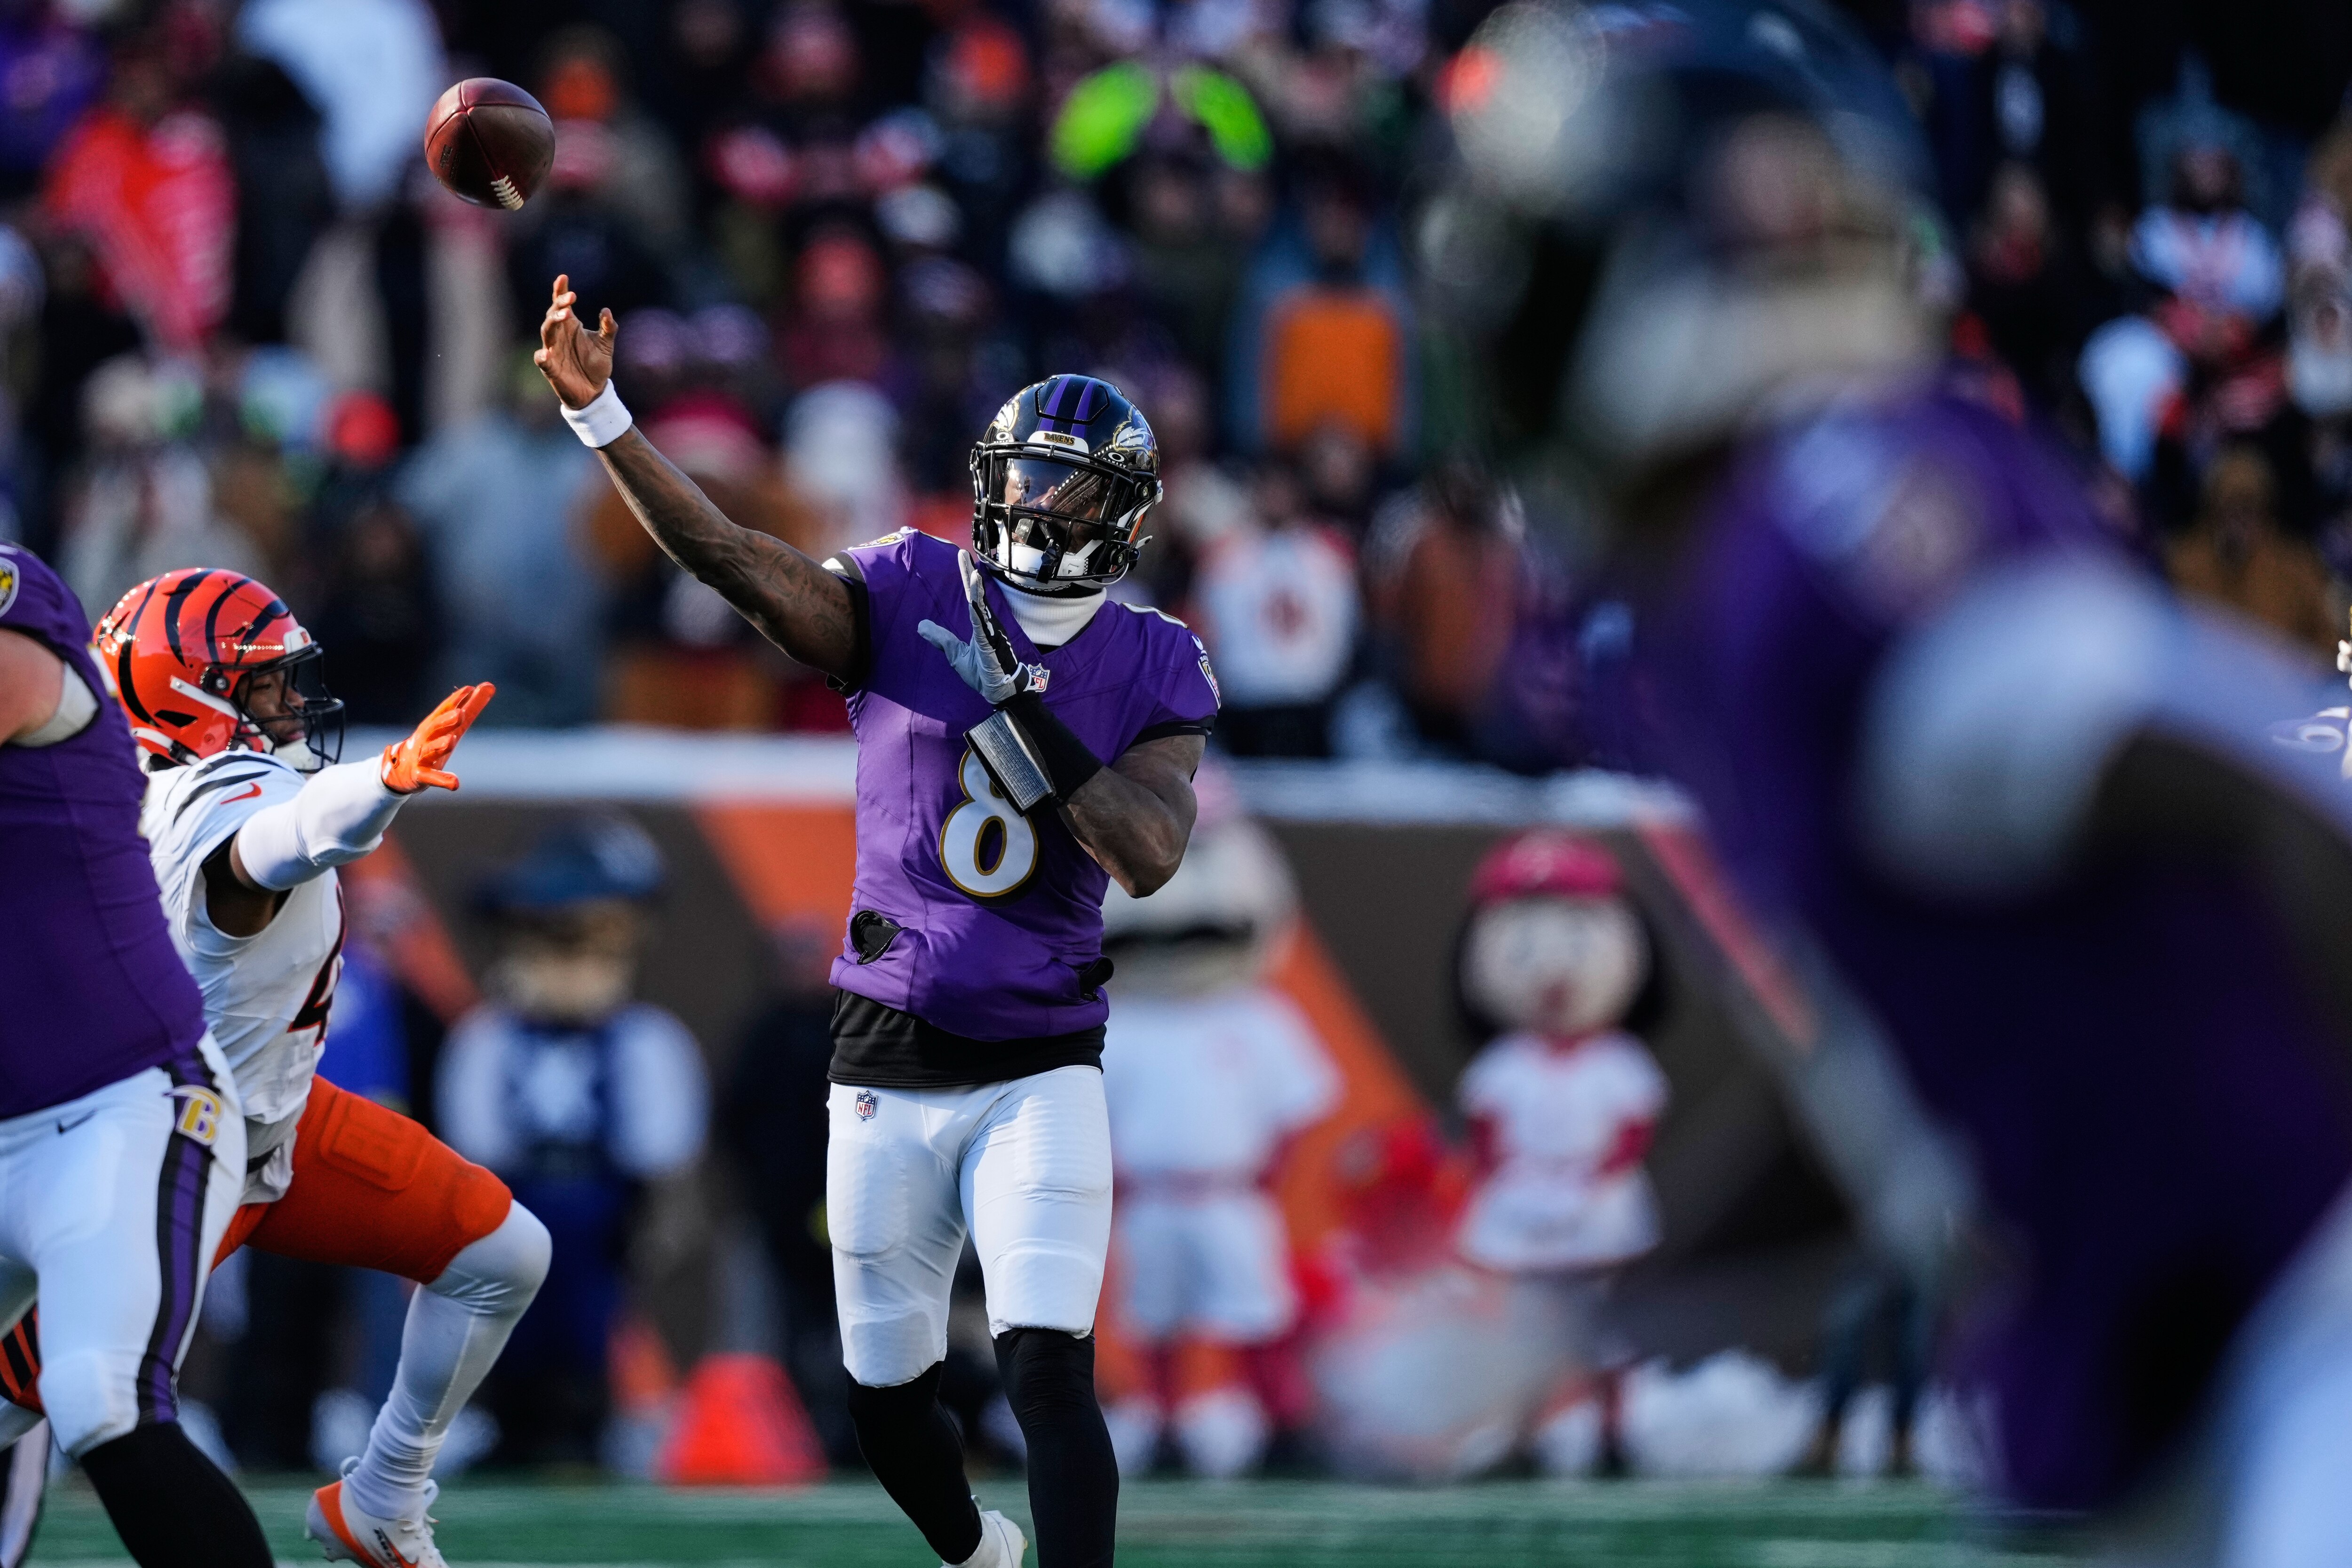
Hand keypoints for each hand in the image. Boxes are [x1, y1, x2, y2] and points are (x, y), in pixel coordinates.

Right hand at [381, 683, 494, 793]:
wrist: (399, 770)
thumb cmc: (431, 743)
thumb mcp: (452, 725)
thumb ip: (471, 707)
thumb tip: (490, 685)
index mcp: (433, 724)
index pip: (444, 710)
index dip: (455, 700)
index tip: (469, 689)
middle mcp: (425, 738)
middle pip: (434, 727)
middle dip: (445, 721)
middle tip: (459, 714)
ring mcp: (421, 757)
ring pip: (430, 750)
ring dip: (440, 745)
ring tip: (451, 740)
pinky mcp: (420, 775)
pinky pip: (431, 778)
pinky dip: (442, 780)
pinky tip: (455, 783)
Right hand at [533, 273, 614, 410]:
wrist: (594, 391)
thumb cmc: (596, 365)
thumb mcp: (606, 345)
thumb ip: (608, 328)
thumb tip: (606, 310)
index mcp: (570, 326)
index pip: (561, 305)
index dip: (560, 291)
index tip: (564, 277)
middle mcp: (559, 336)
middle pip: (553, 315)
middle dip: (559, 305)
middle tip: (570, 298)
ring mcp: (553, 350)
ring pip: (546, 332)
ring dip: (553, 322)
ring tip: (564, 315)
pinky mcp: (551, 368)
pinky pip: (542, 360)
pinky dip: (542, 356)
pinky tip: (546, 353)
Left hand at [917, 552, 1040, 706]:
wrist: (997, 692)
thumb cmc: (982, 673)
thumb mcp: (954, 653)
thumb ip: (940, 638)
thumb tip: (920, 625)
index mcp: (979, 625)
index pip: (970, 597)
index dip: (966, 578)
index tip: (962, 558)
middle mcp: (986, 624)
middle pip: (976, 596)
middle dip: (969, 575)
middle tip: (963, 554)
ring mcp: (990, 633)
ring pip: (981, 607)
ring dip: (976, 590)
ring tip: (972, 572)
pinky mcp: (990, 644)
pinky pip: (982, 625)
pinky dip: (978, 611)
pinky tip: (975, 600)